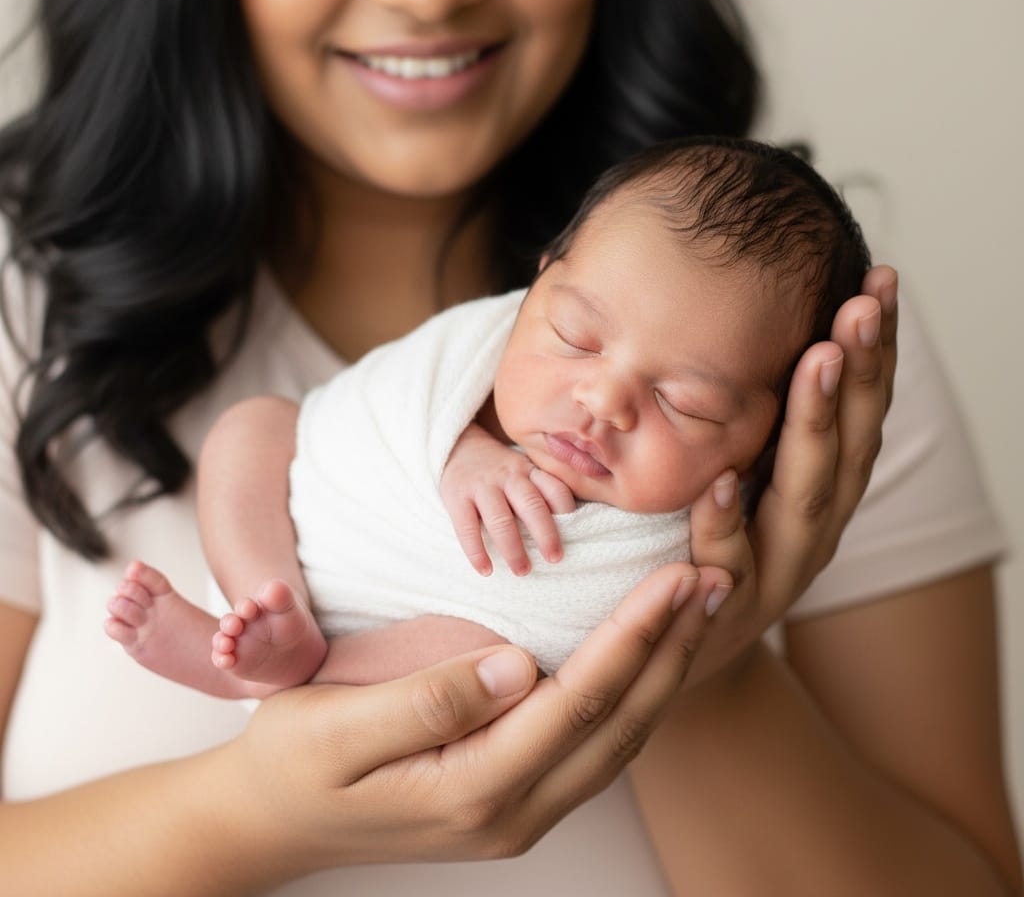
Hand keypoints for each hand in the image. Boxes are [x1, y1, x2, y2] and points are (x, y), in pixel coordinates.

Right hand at [223, 561, 729, 882]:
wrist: (272, 820)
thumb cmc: (296, 762)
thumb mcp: (338, 728)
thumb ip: (430, 701)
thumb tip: (519, 664)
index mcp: (473, 790)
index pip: (577, 704)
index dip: (633, 637)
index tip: (674, 576)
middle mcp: (512, 812)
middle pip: (617, 726)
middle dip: (671, 649)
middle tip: (713, 580)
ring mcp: (518, 814)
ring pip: (617, 742)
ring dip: (663, 672)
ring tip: (699, 611)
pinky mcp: (514, 799)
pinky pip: (593, 748)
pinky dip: (631, 695)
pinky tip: (648, 657)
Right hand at [440, 421, 574, 575]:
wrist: (457, 447)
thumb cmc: (499, 469)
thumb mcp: (523, 468)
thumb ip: (541, 488)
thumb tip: (572, 525)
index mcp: (528, 470)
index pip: (554, 487)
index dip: (567, 510)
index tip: (577, 533)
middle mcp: (508, 476)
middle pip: (531, 505)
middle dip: (545, 534)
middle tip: (555, 559)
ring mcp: (481, 486)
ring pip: (500, 519)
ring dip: (513, 548)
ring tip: (522, 571)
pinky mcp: (456, 497)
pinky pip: (467, 528)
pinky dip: (476, 552)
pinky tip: (486, 570)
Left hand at [684, 266, 897, 682]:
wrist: (682, 652)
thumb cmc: (714, 548)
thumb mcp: (745, 481)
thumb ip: (755, 425)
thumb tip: (755, 329)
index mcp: (820, 486)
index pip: (854, 409)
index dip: (874, 349)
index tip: (880, 281)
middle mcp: (814, 525)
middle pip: (845, 443)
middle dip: (858, 372)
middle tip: (862, 305)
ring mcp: (778, 569)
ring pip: (805, 497)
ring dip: (813, 426)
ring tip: (818, 360)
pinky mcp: (728, 610)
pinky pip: (728, 561)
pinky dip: (728, 522)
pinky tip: (723, 482)